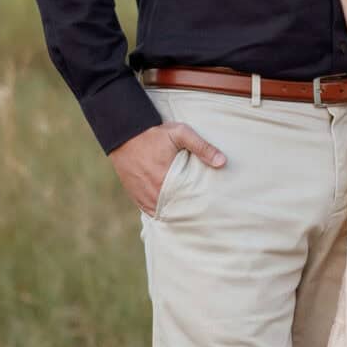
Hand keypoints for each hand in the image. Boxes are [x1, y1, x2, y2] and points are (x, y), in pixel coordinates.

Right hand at [110, 120, 226, 216]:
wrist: (124, 133)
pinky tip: (171, 208)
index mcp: (165, 179)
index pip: (187, 202)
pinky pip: (150, 211)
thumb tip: (223, 162)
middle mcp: (153, 192)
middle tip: (200, 212)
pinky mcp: (135, 196)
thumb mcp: (180, 133)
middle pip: (175, 210)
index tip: (207, 205)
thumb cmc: (155, 133)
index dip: (197, 205)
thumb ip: (202, 147)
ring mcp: (142, 196)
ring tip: (187, 211)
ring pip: (162, 213)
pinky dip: (160, 211)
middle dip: (187, 211)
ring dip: (173, 212)